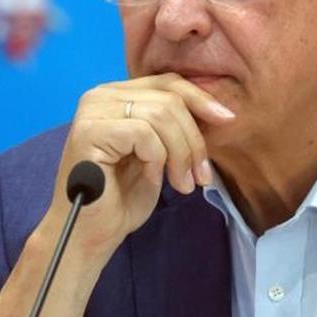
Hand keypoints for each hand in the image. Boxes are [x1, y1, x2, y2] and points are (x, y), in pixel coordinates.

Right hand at [45, 73, 235, 259]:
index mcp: (115, 95)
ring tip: (182, 184)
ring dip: (181, 154)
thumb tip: (216, 110)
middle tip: (200, 176)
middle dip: (193, 140)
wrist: (92, 233)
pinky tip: (153, 180)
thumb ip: (173, 126)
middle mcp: (99, 96)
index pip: (167, 82)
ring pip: (160, 115)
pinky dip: (158, 159)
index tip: (227, 120)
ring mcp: (92, 112)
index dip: (200, 99)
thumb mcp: (158, 154)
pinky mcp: (90, 132)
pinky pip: (144, 133)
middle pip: (169, 99)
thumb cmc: (122, 197)